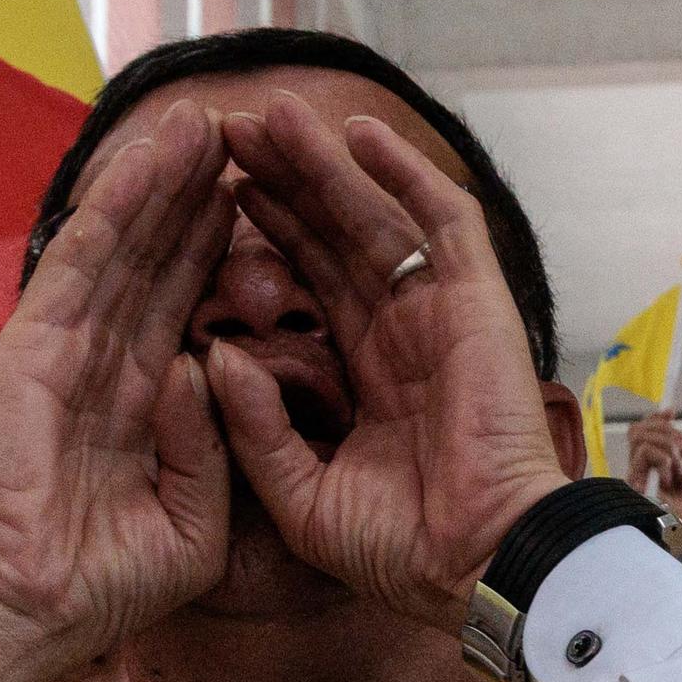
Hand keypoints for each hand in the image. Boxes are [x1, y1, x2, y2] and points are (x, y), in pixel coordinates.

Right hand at [0, 105, 238, 681]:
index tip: (263, 200)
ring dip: (161, 182)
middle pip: (159, 260)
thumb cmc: (102, 586)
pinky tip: (145, 161)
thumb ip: (213, 449)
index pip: (188, 306)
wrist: (23, 613)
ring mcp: (63, 348)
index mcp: (141, 404)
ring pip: (124, 246)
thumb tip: (209, 370)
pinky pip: (81, 264)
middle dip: (198, 197)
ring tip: (202, 121)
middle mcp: (102, 363)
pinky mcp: (31, 346)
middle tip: (239, 131)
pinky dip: (114, 210)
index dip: (222, 253)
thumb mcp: (194, 524)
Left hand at [204, 101, 574, 628]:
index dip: (260, 238)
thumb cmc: (401, 550)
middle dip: (281, 182)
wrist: (474, 567)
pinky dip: (402, 172)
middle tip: (225, 132)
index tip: (206, 196)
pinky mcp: (475, 302)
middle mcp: (398, 333)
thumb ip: (255, 429)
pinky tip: (357, 130)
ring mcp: (439, 313)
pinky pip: (441, 221)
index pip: (304, 285)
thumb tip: (217, 357)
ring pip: (374, 215)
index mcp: (361, 376)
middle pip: (331, 236)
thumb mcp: (299, 494)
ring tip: (269, 114)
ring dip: (324, 162)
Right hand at [618, 413, 681, 587]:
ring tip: (677, 470)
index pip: (649, 434)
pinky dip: (662, 456)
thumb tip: (668, 424)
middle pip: (639, 431)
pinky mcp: (634, 485)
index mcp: (664, 467)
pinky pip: (642, 451)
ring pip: (638, 438)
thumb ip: (681, 446)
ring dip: (666, 446)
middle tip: (679, 453)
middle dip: (662, 431)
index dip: (657, 419)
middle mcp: (648, 471)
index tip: (671, 411)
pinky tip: (670, 476)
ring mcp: (639, 478)